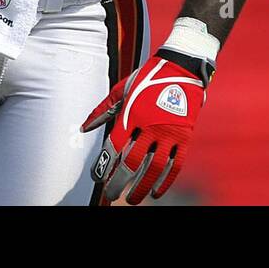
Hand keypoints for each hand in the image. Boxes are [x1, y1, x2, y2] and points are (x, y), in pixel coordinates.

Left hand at [81, 49, 212, 203]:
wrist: (182, 68)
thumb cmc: (148, 78)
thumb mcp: (123, 89)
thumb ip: (103, 109)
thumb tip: (84, 127)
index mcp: (132, 115)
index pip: (114, 147)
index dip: (104, 166)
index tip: (97, 178)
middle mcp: (150, 126)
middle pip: (132, 163)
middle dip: (119, 182)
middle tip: (112, 193)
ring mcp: (169, 133)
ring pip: (153, 169)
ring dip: (141, 187)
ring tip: (132, 199)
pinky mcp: (184, 137)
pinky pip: (175, 165)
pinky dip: (165, 181)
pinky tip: (156, 192)